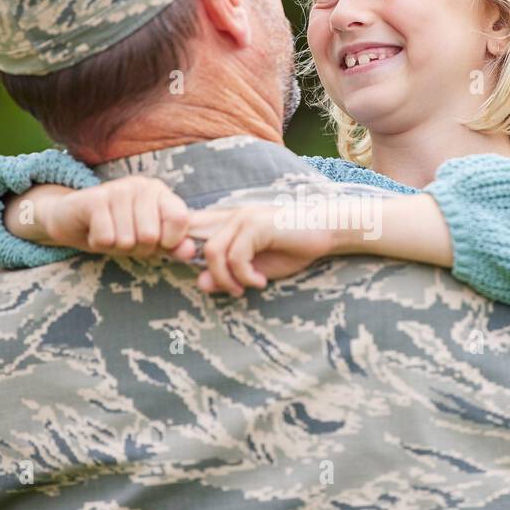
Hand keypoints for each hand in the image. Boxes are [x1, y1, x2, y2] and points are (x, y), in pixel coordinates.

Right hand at [37, 176, 196, 260]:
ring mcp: (117, 189)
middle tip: (124, 237)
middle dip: (136, 248)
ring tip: (109, 232)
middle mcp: (141, 186)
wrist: (72, 219)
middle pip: (150, 237)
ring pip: (127, 240)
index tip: (156, 241)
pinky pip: (106, 238)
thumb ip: (172, 245)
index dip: (168, 241)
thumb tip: (191, 252)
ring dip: (115, 247)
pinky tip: (94, 231)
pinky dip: (99, 244)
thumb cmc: (117, 229)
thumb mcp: (149, 240)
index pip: (180, 219)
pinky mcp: (94, 199)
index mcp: (160, 192)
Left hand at [186, 204, 335, 295]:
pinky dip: (245, 275)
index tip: (205, 276)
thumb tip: (202, 283)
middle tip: (236, 291)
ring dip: (228, 278)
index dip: (183, 249)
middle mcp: (231, 217)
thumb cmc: (292, 248)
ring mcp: (243, 218)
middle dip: (214, 277)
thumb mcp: (255, 269)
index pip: (190, 229)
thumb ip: (229, 275)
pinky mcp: (256, 225)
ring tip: (247, 288)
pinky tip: (261, 281)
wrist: (326, 232)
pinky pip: (236, 256)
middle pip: (199, 248)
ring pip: (214, 252)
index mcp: (228, 224)